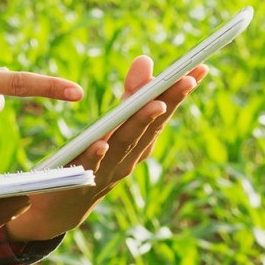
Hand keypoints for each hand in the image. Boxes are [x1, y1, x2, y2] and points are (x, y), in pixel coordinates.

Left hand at [6, 56, 207, 241]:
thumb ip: (129, 95)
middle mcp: (130, 158)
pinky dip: (97, 155)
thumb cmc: (95, 158)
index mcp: (139, 142)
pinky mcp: (79, 181)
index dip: (180, 91)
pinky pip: (90, 166)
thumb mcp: (114, 125)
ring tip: (155, 104)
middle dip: (169, 102)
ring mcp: (107, 171)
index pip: (163, 112)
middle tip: (186, 79)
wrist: (64, 205)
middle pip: (150, 126)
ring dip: (141, 124)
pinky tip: (101, 142)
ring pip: (126, 144)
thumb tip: (146, 59)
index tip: (199, 68)